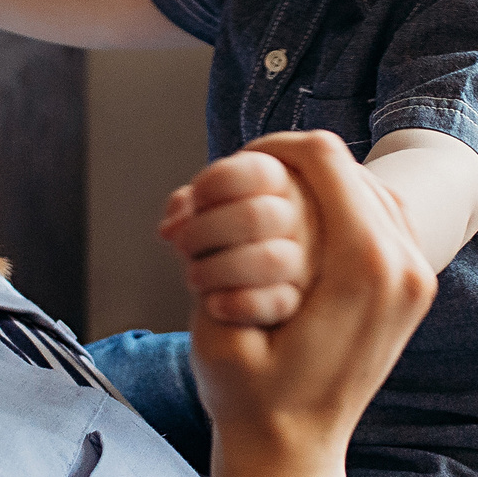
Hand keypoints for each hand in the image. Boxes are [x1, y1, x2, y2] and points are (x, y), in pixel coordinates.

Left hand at [160, 149, 320, 327]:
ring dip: (217, 270)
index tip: (196, 201)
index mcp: (284, 183)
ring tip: (194, 276)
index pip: (258, 171)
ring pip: (271, 261)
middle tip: (184, 244)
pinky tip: (214, 304)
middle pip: (255, 216)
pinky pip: (276, 304)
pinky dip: (236, 304)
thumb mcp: (213, 207)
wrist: (253, 279)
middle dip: (204, 231)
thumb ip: (190, 205)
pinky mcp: (299, 300)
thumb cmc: (230, 233)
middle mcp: (303, 218)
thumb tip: (172, 228)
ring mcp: (306, 260)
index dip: (213, 184)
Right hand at [183, 132, 435, 476]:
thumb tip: (227, 181)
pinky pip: (382, 217)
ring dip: (320, 185)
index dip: (274, 144)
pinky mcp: (415, 287)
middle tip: (250, 176)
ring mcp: (416, 276)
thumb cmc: (248, 393)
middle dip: (295, 162)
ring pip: (371, 186)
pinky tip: (304, 227)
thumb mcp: (221, 316)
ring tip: (274, 198)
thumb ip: (231, 246)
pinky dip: (342, 209)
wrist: (293, 452)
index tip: (238, 157)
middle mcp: (404, 265)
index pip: (324, 157)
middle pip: (352, 166)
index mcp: (364, 265)